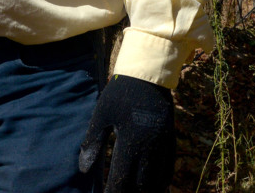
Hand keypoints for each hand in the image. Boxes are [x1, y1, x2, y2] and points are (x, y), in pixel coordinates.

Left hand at [78, 75, 174, 192]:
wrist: (148, 74)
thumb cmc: (120, 93)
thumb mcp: (102, 114)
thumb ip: (94, 142)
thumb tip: (83, 169)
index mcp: (130, 140)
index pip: (121, 178)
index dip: (113, 192)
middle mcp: (149, 145)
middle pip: (141, 184)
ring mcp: (162, 143)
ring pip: (157, 179)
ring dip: (147, 189)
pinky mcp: (170, 138)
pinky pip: (169, 166)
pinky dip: (163, 180)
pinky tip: (157, 187)